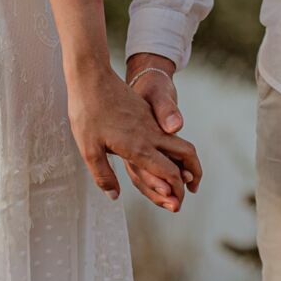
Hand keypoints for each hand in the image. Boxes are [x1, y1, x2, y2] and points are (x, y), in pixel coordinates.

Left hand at [66, 64, 200, 212]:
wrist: (92, 76)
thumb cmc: (87, 112)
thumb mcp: (88, 149)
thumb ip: (103, 175)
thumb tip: (114, 196)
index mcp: (138, 146)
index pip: (168, 172)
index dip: (175, 191)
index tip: (175, 204)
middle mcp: (150, 134)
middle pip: (185, 155)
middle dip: (193, 175)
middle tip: (192, 190)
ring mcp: (151, 123)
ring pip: (179, 143)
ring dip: (186, 162)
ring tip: (184, 177)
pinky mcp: (147, 115)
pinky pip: (167, 136)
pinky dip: (174, 151)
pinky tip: (165, 157)